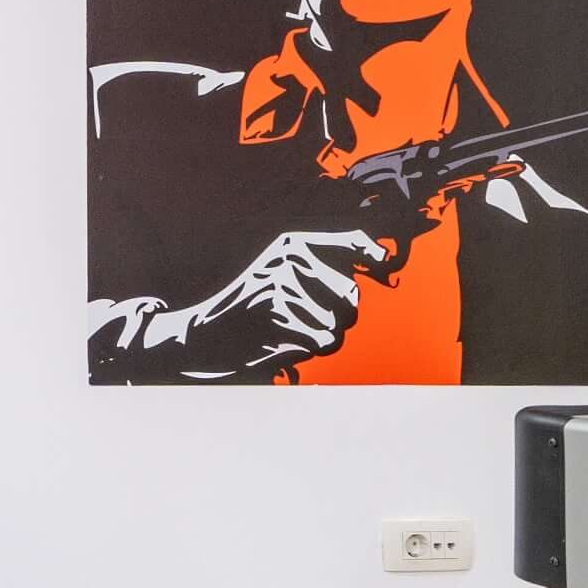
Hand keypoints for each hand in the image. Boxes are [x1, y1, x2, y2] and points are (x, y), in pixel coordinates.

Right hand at [153, 227, 386, 378]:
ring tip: (291, 329)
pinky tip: (286, 340)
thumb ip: (326, 260)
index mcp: (292, 242)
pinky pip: (326, 340)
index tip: (383, 264)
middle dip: (339, 314)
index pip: (352, 240)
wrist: (203, 337)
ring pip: (341, 322)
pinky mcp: (283, 319)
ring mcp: (286, 287)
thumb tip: (384, 257)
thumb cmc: (250, 306)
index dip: (374, 254)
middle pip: (351, 295)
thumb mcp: (280, 268)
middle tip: (305, 317)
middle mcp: (291, 259)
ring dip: (324, 333)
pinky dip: (312, 347)